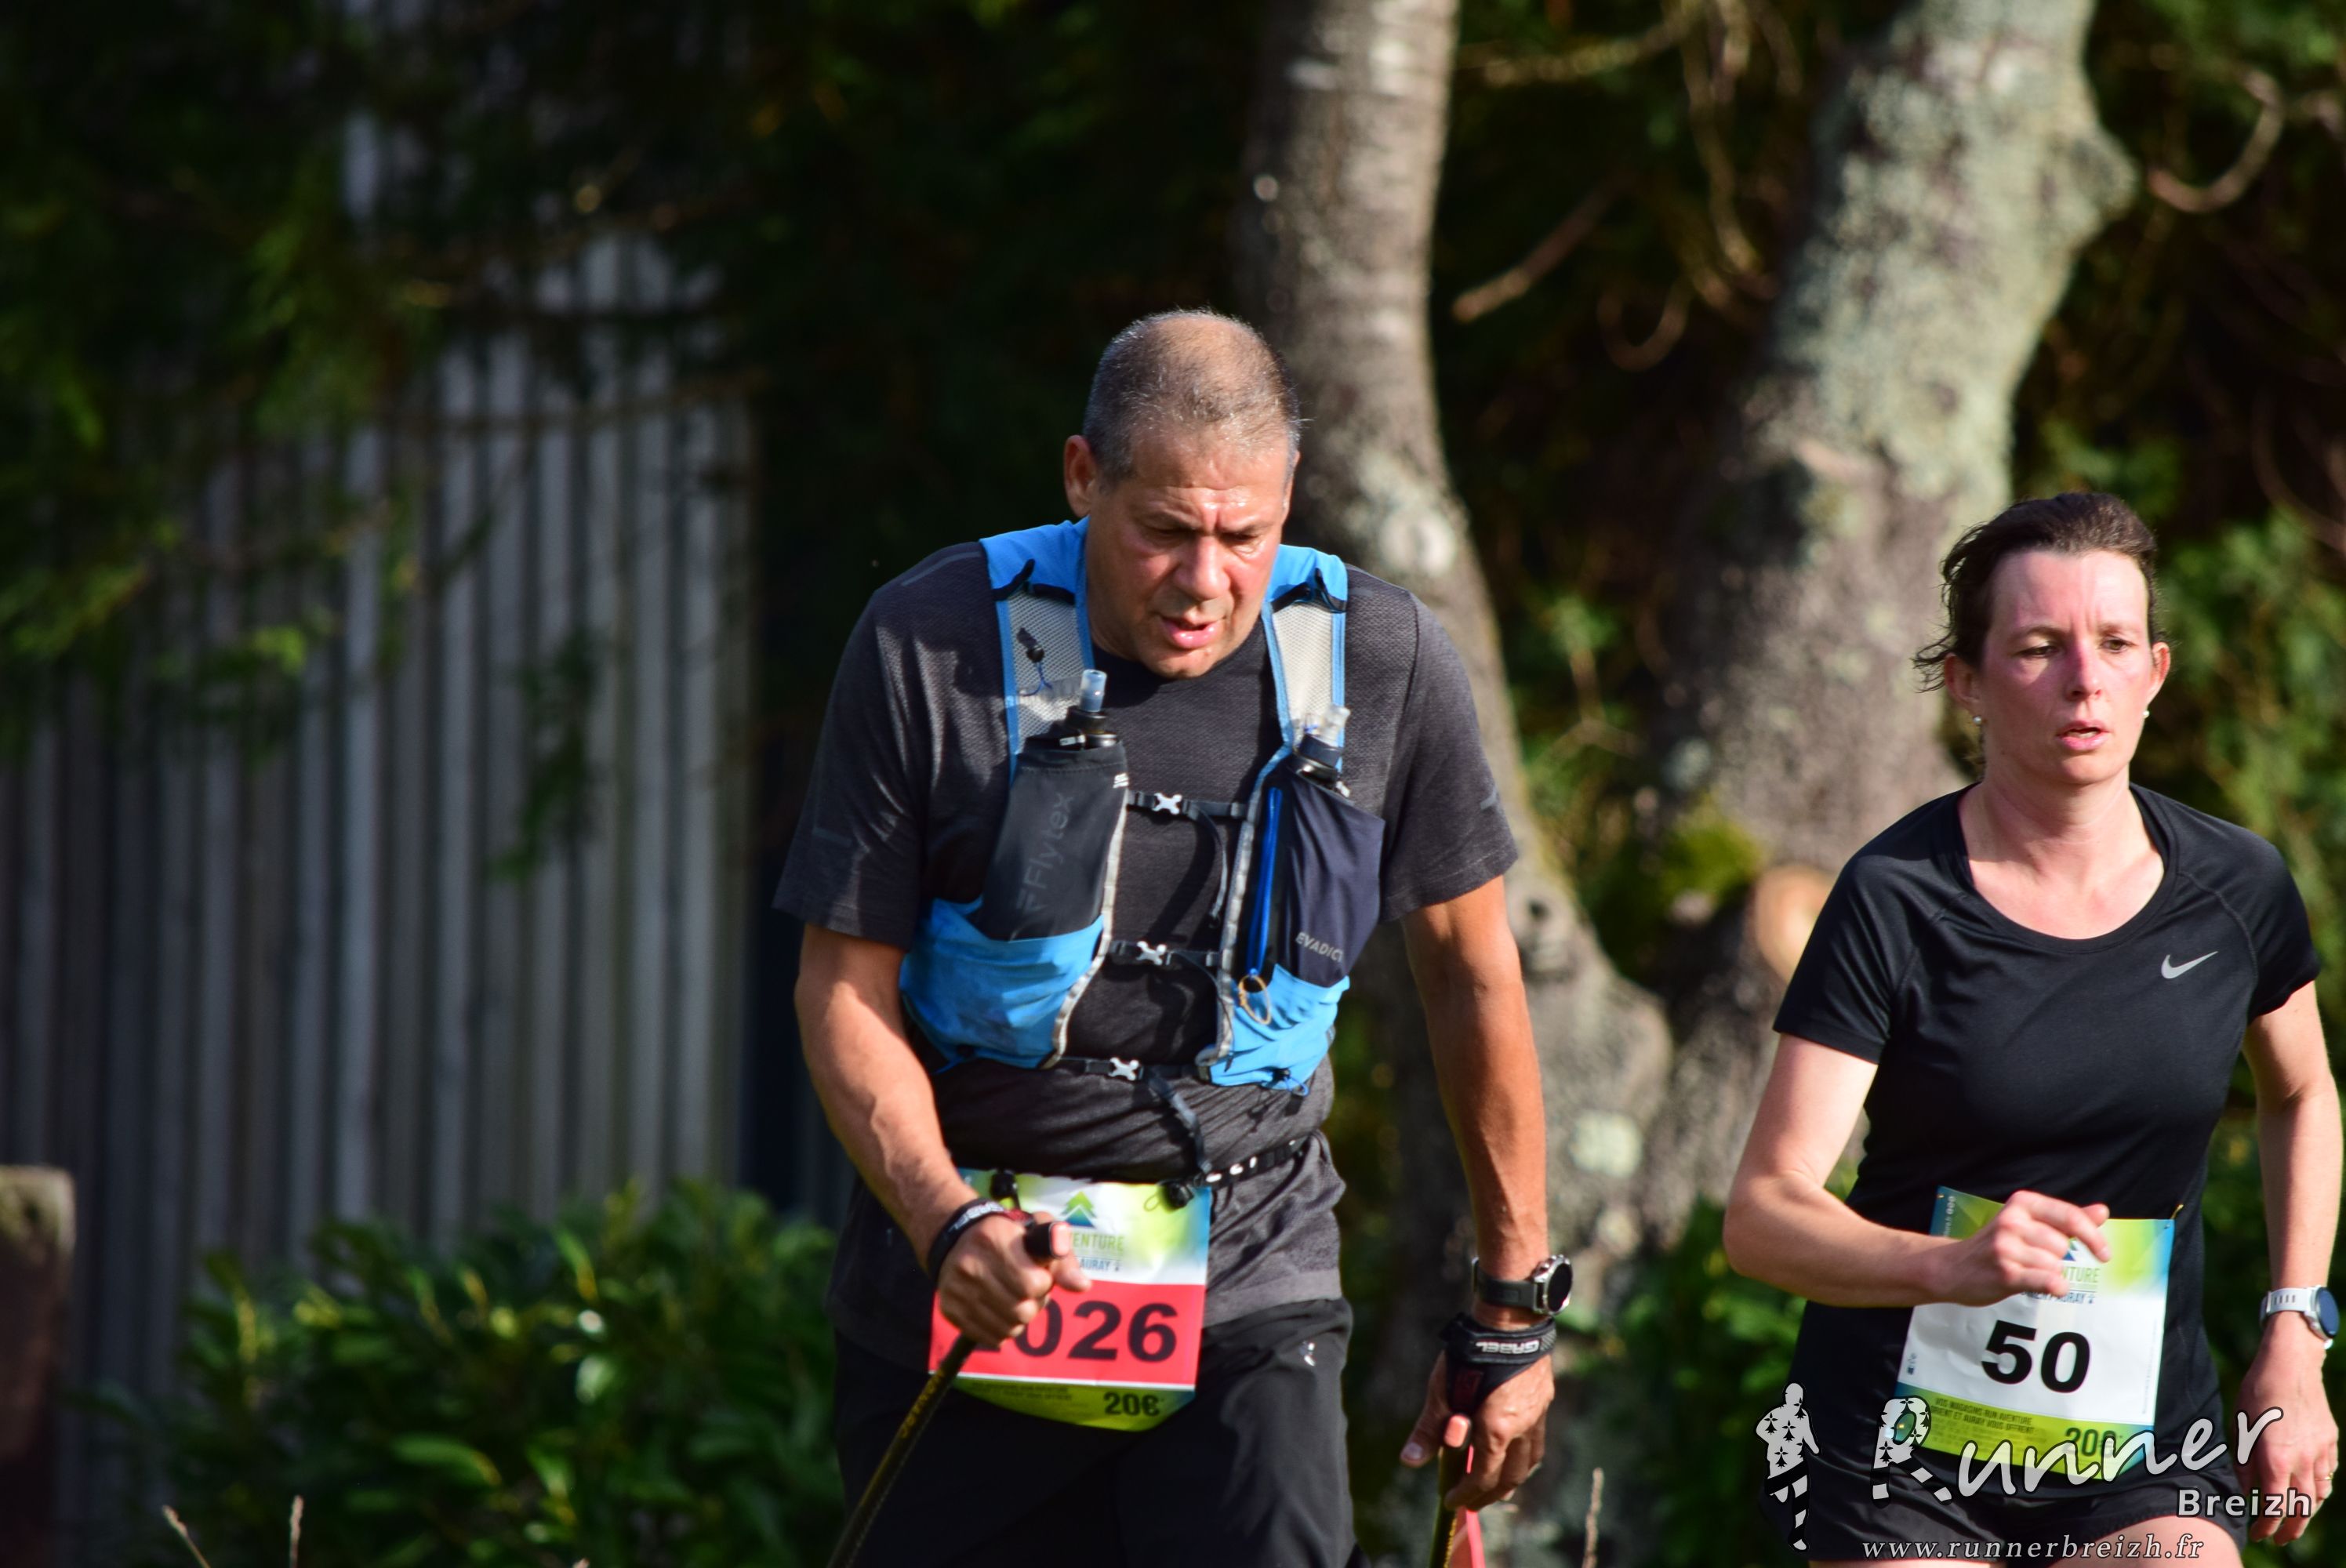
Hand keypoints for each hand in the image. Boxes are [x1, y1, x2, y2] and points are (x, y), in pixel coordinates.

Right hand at [933, 1210, 1090, 1347]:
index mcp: (994, 1239)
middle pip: (1022, 1310)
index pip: (1033, 1283)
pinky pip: (992, 1337)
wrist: (956, 1238)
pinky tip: (999, 1309)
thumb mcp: (1038, 1229)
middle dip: (1034, 1303)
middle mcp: (970, 1265)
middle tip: (1027, 1288)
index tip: (1037, 1272)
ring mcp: (957, 1290)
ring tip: (1014, 1297)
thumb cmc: (1009, 1234)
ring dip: (1020, 1318)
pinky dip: (1003, 1329)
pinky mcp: (951, 1311)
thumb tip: (1082, 1287)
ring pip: (1010, 1328)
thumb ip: (1063, 1257)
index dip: (1043, 1282)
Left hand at [1398, 1345, 1553, 1508]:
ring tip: (1495, 1483)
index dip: (1466, 1493)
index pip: (1482, 1476)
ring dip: (1511, 1478)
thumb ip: (1429, 1430)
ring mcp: (1538, 1415)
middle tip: (1472, 1504)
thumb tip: (1409, 1462)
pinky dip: (1523, 1455)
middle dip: (1489, 1494)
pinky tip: (1512, 1450)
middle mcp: (1523, 1428)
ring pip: (1529, 1461)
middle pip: (1510, 1476)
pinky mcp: (1544, 1400)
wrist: (1509, 1321)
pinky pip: (1536, 1441)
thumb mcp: (1442, 1392)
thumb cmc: (1469, 1355)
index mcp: (1498, 1430)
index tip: (1450, 1502)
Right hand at [1930, 1191, 2108, 1304]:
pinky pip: (2046, 1280)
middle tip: (2033, 1260)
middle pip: (2063, 1245)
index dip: (2093, 1236)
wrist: (1951, 1267)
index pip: (2070, 1216)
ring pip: (2056, 1265)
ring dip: (2049, 1273)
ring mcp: (2006, 1247)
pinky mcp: (2005, 1273)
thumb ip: (2066, 1218)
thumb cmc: (1996, 1246)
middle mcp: (2012, 1221)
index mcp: (2021, 1204)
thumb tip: (2102, 1211)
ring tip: (2025, 1271)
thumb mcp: (2028, 1224)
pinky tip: (2055, 1288)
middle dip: (2056, 1257)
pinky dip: (2055, 1286)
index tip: (2104, 1254)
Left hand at [2237, 1316, 2338, 1544]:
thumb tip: (2244, 1490)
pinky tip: (2310, 1491)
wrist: (2291, 1364)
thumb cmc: (2258, 1391)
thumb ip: (2244, 1462)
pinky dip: (2319, 1489)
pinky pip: (2328, 1475)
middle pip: (2302, 1508)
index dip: (2267, 1525)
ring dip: (2306, 1512)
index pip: (2275, 1506)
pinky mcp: (2331, 1442)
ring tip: (2294, 1520)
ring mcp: (2322, 1452)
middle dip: (2291, 1528)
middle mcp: (2303, 1460)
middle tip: (2279, 1539)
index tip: (2258, 1533)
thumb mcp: (2241, 1426)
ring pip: (2319, 1494)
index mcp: (2277, 1458)